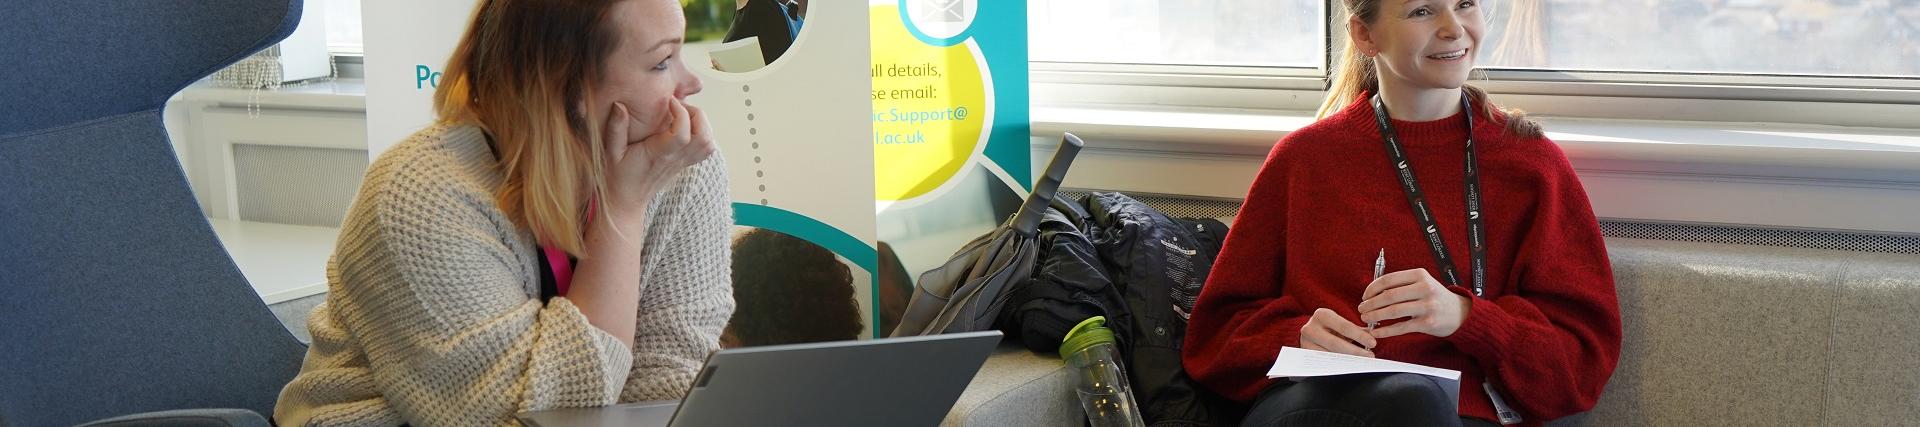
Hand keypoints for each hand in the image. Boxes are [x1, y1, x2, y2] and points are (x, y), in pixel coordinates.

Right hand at [602, 98, 715, 220]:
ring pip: (709, 143)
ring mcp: (683, 163)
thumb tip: (619, 105)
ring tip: (684, 114)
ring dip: (702, 124)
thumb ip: (616, 128)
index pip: (682, 134)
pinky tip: (688, 127)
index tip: (669, 101)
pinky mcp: (686, 164)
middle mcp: (675, 159)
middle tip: (679, 105)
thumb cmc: (617, 175)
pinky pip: (706, 150)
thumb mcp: (610, 151)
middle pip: (703, 137)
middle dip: (697, 114)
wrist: (627, 199)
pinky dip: (704, 134)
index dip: (681, 113)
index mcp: (658, 154)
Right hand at [1299, 308, 1376, 357]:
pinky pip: (1324, 362)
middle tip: (1369, 355)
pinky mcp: (1305, 354)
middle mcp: (1310, 327)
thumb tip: (1373, 335)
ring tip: (1361, 361)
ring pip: (1329, 355)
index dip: (1360, 336)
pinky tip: (1349, 364)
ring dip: (1348, 360)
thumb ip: (1356, 329)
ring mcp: (1306, 342)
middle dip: (1355, 351)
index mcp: (1322, 315)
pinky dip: (1338, 364)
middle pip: (1336, 343)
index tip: (1373, 343)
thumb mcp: (1341, 323)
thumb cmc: (1329, 327)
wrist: (1310, 332)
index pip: (1344, 327)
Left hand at [1358, 268, 1470, 338]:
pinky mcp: (1428, 323)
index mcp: (1420, 275)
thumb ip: (1401, 284)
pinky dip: (1386, 331)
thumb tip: (1372, 292)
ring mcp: (1427, 306)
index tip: (1364, 296)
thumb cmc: (1435, 297)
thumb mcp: (1422, 283)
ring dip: (1375, 316)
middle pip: (1389, 295)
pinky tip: (1377, 332)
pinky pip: (1401, 327)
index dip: (1372, 288)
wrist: (1461, 313)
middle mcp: (1425, 288)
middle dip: (1370, 303)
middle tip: (1361, 309)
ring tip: (1366, 319)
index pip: (1389, 279)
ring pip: (1393, 311)